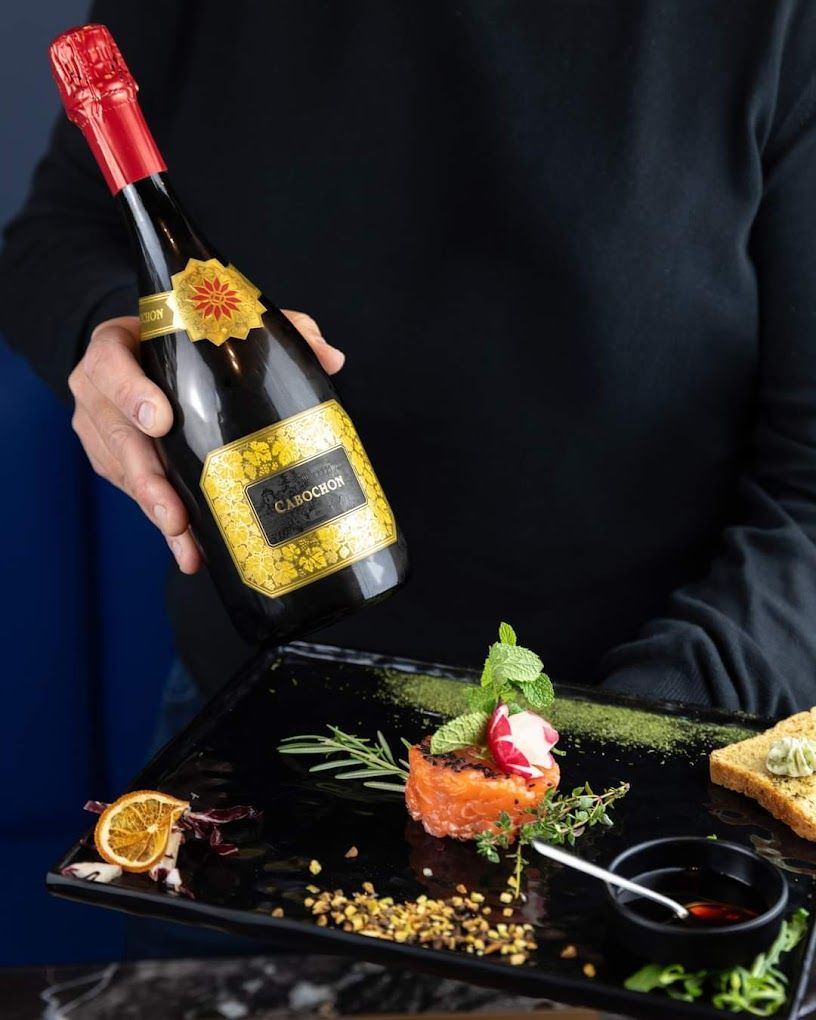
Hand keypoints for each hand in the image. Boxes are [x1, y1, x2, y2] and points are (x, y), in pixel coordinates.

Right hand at [68, 310, 344, 572]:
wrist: (152, 354)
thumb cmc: (189, 340)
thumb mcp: (225, 323)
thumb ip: (274, 330)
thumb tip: (330, 358)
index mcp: (115, 347)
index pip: (111, 365)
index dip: (131, 393)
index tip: (162, 421)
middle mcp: (100, 392)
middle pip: (118, 437)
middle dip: (149, 479)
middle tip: (175, 511)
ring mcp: (105, 432)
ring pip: (126, 474)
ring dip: (157, 510)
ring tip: (184, 538)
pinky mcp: (115, 463)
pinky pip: (135, 494)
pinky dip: (164, 519)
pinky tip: (189, 547)